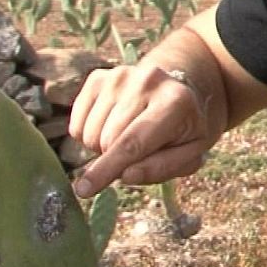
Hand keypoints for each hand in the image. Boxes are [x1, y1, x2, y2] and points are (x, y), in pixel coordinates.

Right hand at [68, 63, 216, 197]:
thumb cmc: (184, 129)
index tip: (84, 190)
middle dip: (115, 160)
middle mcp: (146, 81)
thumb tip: (125, 175)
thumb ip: (162, 168)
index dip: (107, 169)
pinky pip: (76, 125)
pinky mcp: (98, 77)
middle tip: (136, 154)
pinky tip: (110, 128)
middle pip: (108, 139)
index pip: (133, 142)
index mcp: (176, 102)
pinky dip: (88, 136)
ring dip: (102, 148)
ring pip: (89, 133)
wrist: (177, 90)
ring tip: (126, 138)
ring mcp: (119, 76)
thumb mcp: (190, 154)